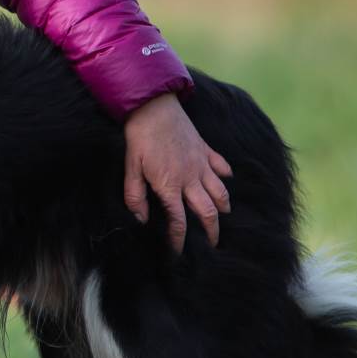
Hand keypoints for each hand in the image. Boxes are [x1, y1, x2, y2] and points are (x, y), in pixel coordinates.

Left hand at [122, 92, 232, 252]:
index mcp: (170, 186)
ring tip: (222, 217)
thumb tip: (140, 219)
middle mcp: (191, 178)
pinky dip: (226, 176)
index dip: (179, 240)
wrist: (153, 106)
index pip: (179, 222)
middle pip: (208, 213)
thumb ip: (135, 195)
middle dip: (212, 232)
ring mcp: (201, 164)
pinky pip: (222, 166)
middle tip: (212, 244)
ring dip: (224, 207)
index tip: (178, 252)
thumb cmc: (139, 137)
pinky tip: (225, 180)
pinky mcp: (206, 149)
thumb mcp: (130, 168)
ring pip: (221, 192)